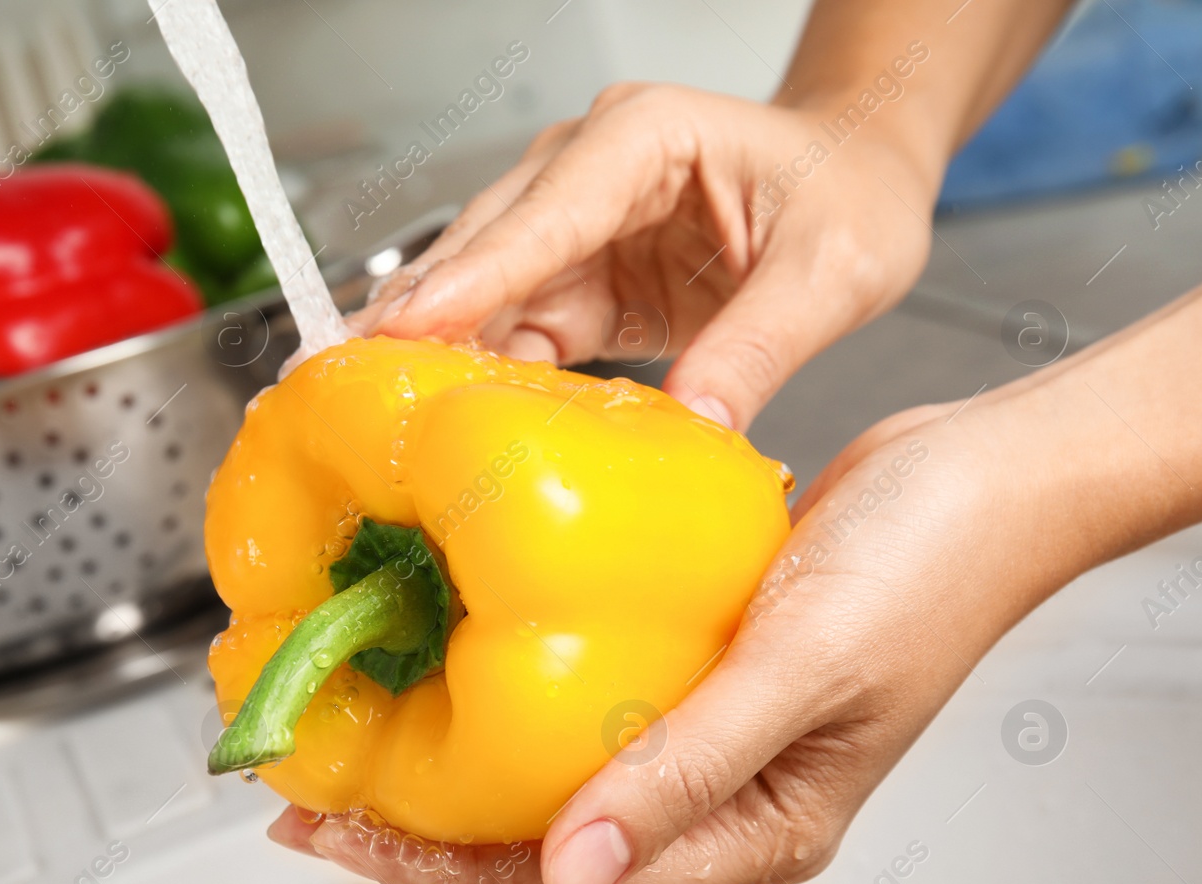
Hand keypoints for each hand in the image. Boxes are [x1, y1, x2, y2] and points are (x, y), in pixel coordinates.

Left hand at [269, 385, 1070, 883]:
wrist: (984, 474)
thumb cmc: (933, 569)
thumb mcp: (800, 673)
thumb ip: (684, 771)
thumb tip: (571, 869)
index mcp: (756, 829)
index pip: (569, 882)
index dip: (442, 866)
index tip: (342, 830)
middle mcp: (721, 793)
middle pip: (543, 839)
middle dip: (423, 826)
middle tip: (316, 791)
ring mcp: (704, 730)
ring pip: (554, 769)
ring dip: (457, 754)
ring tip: (363, 730)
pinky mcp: (695, 664)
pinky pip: (585, 696)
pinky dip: (513, 685)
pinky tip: (454, 654)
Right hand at [349, 83, 942, 429]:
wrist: (857, 183)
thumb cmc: (848, 191)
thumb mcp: (832, 270)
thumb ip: (761, 344)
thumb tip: (697, 426)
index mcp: (645, 138)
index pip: (545, 214)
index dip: (475, 275)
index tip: (405, 325)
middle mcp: (592, 171)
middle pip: (488, 248)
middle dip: (419, 314)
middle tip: (345, 376)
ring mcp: (577, 225)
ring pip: (488, 293)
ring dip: (439, 352)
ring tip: (375, 409)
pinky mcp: (580, 279)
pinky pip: (520, 330)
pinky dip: (490, 375)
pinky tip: (455, 417)